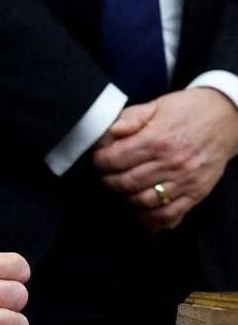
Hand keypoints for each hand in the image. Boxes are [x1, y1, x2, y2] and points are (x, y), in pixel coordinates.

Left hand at [93, 88, 237, 231]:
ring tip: (122, 190)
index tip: (99, 160)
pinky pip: (170, 214)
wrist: (226, 118)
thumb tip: (111, 131)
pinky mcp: (197, 192)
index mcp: (156, 140)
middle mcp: (170, 163)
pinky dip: (152, 218)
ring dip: (127, 199)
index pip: (115, 159)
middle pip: (126, 182)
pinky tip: (141, 212)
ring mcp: (185, 180)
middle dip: (109, 181)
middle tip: (107, 176)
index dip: (100, 161)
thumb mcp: (156, 106)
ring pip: (144, 201)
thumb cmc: (187, 110)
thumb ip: (130, 118)